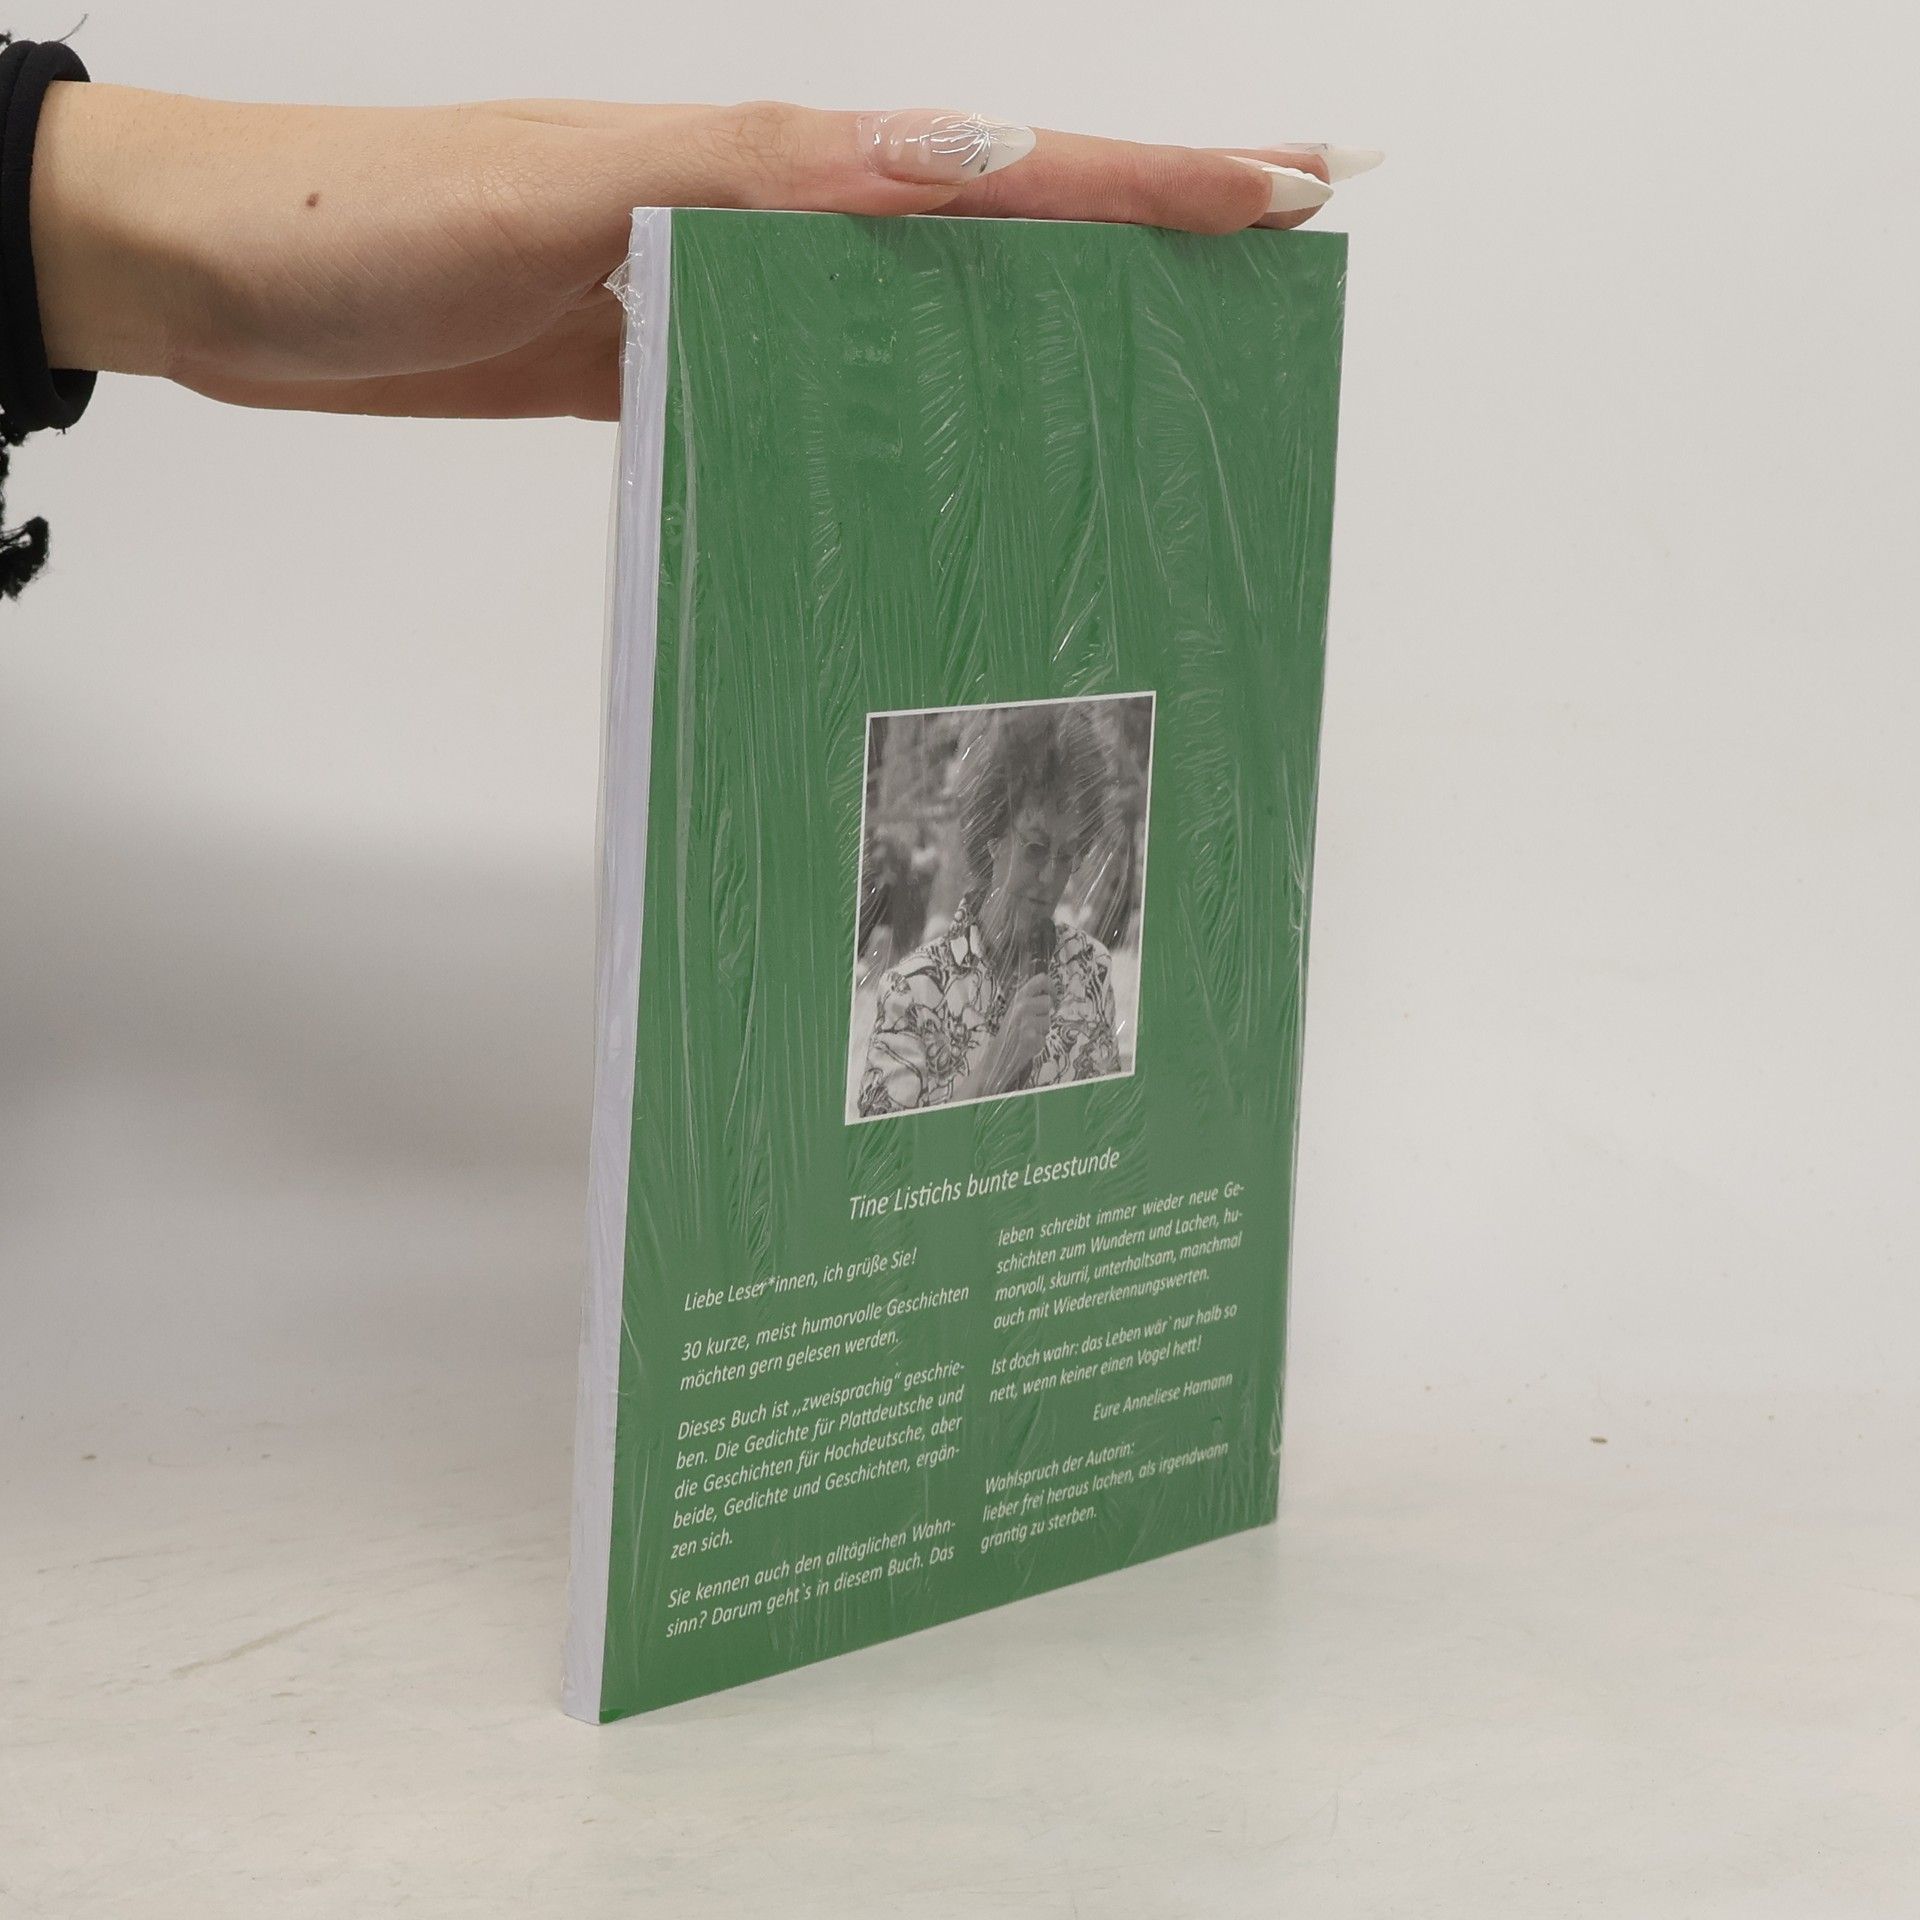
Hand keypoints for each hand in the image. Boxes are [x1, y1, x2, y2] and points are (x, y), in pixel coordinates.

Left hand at [31, 89, 1336, 420]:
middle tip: (1263, 275)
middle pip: (989, 231)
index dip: (1146, 178)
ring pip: (916, 317)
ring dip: (1032, 342)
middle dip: (1136, 244)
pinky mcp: (662, 366)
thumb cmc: (369, 220)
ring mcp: (721, 299)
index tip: (1279, 190)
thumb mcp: (576, 187)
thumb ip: (754, 183)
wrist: (226, 274)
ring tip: (1143, 384)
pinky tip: (935, 465)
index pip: (1000, 166)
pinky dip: (891, 420)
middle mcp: (766, 226)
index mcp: (770, 166)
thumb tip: (947, 170)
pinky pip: (811, 390)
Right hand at [964, 973, 1055, 1099]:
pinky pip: (1045, 1037)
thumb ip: (1028, 999)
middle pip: (1048, 1002)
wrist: (997, 1056)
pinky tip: (1028, 1044)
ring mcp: (1027, 1022)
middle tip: (1035, 1021)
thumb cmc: (1008, 1032)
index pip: (1041, 980)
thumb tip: (1049, 993)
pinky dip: (1039, 1042)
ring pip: (1048, 1021)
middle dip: (1044, 1013)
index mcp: (1018, 997)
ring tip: (1029, 1033)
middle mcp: (1022, 1007)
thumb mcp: (1014, 1010)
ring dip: (1042, 1029)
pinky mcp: (1032, 1038)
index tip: (1052, 996)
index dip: (1051, 987)